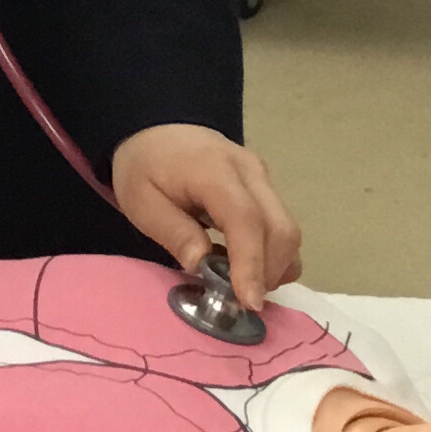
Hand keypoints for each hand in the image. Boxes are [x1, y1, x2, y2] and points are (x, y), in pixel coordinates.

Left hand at [109, 124, 301, 308]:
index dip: (251, 264)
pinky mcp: (266, 186)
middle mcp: (250, 171)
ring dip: (275, 266)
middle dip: (268, 273)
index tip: (249, 301)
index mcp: (214, 170)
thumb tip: (204, 266)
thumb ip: (174, 233)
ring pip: (288, 230)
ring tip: (241, 285)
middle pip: (280, 228)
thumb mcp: (142, 203)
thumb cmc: (144, 168)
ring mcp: (263, 177)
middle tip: (239, 300)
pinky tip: (247, 266)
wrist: (154, 130)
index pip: (246, 220)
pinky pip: (282, 226)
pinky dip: (274, 254)